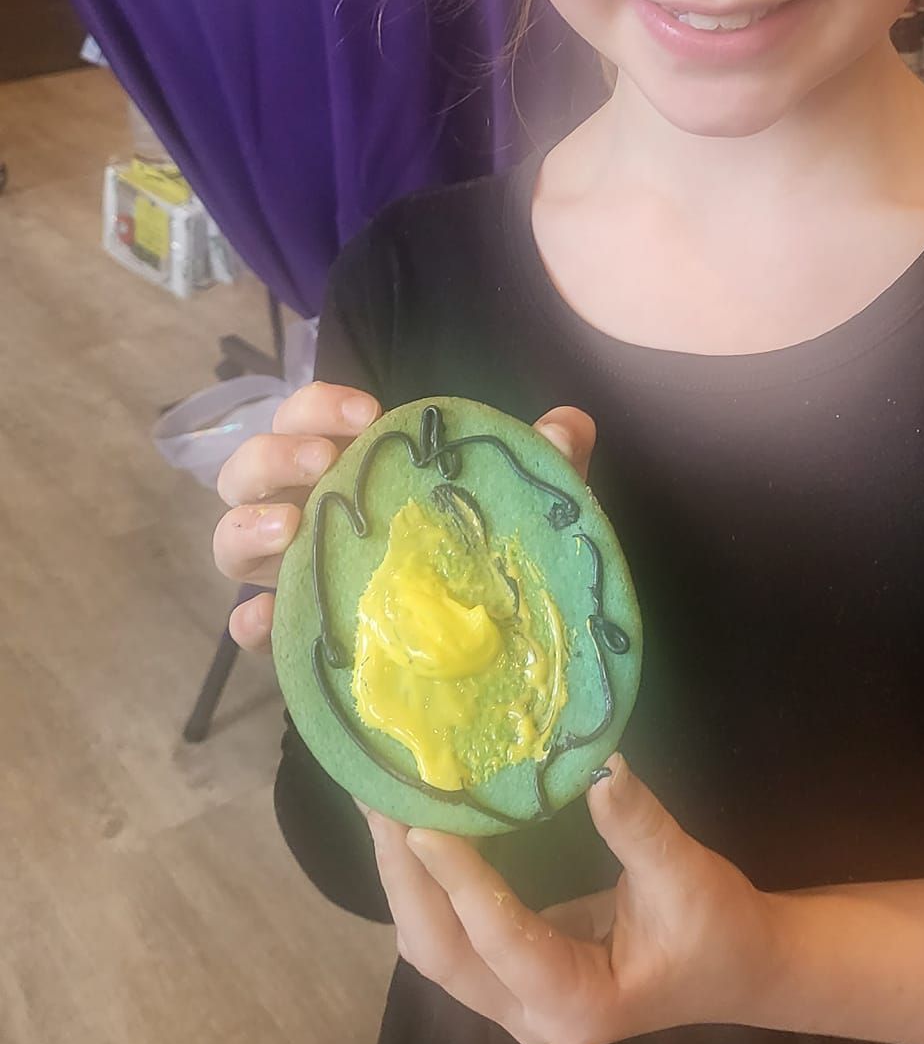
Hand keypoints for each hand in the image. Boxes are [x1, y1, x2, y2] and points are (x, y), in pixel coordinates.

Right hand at [211, 388, 595, 653]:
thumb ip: (545, 459)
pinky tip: (265, 622)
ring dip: (247, 526)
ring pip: (232, 538)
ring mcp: (293, 571)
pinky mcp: (295, 630)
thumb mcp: (519, 499)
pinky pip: (251, 625)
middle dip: (275, 455)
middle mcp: (308, 510)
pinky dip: (250, 621)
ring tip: (289, 531)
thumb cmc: (485, 544)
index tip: (368, 413)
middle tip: (324, 463)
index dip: (322, 405)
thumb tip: (571, 423)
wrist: (487, 638)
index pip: (308, 416)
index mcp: (349, 465)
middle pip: (250, 468)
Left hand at [365, 756, 778, 1043]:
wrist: (741, 968)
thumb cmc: (720, 930)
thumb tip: (600, 764)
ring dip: (404, 878)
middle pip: (441, 954)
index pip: (500, 938)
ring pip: (434, 948)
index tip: (422, 820)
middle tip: (377, 799)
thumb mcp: (687, 876)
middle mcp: (531, 1016)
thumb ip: (638, 827)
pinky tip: (411, 828)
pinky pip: (452, 933)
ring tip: (378, 803)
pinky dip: (427, 882)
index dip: (458, 879)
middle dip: (404, 878)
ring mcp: (513, 1001)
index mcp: (577, 1004)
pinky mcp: (509, 974)